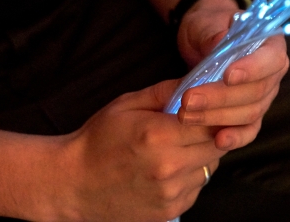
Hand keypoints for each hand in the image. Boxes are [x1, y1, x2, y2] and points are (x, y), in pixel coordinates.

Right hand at [54, 79, 224, 221]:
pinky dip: (191, 176)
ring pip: (210, 168)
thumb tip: (199, 81)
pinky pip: (197, 187)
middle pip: (216, 146)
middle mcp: (168, 167)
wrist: (73, 184)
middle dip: (212, 133)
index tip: (212, 108)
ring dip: (202, 155)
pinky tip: (171, 168)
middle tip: (195, 125)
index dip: (216, 114)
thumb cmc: (98, 140)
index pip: (211, 123)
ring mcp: (170, 193)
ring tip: (178, 147)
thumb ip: (166, 91)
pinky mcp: (169, 211)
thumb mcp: (128, 105)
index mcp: (158, 136)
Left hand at [176, 0, 289, 151]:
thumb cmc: (208, 26)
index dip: (252, 69)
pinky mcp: (250, 115)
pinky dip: (235, 138)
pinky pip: (248, 130)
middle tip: (189, 99)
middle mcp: (272, 73)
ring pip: (249, 113)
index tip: (227, 76)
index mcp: (271, 45)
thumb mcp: (206, 23)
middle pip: (255, 92)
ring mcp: (263, 97)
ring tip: (186, 115)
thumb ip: (213, 33)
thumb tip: (220, 42)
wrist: (202, 38)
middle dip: (221, 98)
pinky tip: (218, 142)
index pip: (271, 59)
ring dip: (217, 117)